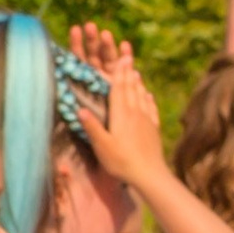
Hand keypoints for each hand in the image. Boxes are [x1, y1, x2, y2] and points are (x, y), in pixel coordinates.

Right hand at [70, 40, 166, 188]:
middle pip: (131, 88)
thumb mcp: (102, 146)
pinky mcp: (154, 129)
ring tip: (136, 73)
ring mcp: (147, 120)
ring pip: (142, 96)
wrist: (149, 174)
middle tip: (128, 57)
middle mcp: (135, 113)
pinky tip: (148, 97)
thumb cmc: (121, 161)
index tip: (122, 58)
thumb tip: (79, 108)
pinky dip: (148, 100)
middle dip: (128, 72)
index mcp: (121, 115)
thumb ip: (92, 126)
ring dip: (138, 83)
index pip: (119, 89)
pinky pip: (151, 109)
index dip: (119, 73)